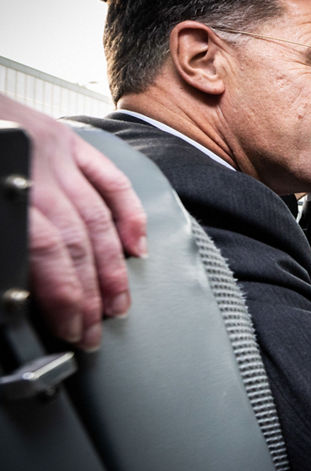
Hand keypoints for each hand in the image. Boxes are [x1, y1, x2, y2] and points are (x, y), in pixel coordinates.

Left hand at [1, 94, 147, 349]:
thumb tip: (15, 288)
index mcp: (7, 186)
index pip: (49, 251)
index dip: (67, 295)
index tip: (71, 326)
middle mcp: (39, 169)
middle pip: (80, 241)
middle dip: (92, 293)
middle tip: (94, 329)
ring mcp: (58, 153)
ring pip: (100, 219)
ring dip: (114, 268)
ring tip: (117, 303)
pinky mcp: (69, 140)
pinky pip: (112, 181)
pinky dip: (130, 216)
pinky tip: (138, 247)